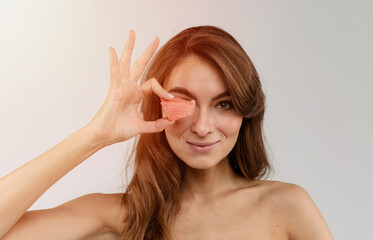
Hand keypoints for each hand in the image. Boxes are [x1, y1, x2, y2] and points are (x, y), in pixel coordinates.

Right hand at [86, 30, 174, 145]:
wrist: (105, 136)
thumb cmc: (119, 130)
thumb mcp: (142, 127)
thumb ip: (156, 124)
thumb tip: (170, 122)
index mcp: (136, 94)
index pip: (153, 84)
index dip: (163, 89)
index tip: (171, 98)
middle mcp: (129, 87)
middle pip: (140, 65)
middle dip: (148, 52)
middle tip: (157, 38)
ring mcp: (121, 86)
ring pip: (126, 63)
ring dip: (130, 48)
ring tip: (132, 33)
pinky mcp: (114, 90)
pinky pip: (114, 72)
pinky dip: (113, 61)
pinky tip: (112, 49)